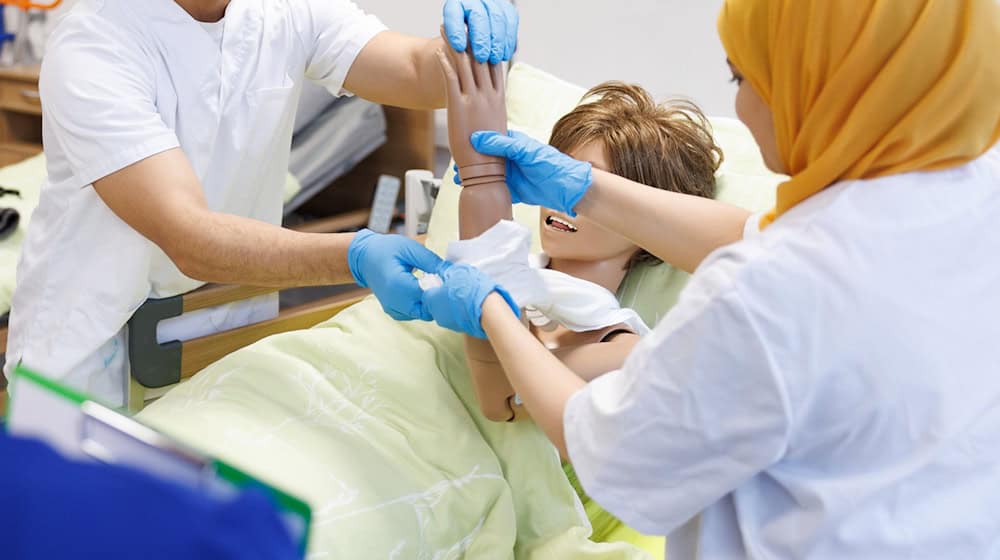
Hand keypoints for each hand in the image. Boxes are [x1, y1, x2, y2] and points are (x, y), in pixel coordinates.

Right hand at [348, 230, 443, 320]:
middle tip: (440, 281)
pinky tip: (421, 290)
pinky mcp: (394, 312)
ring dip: (430, 302)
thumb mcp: (410, 248)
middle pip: (427, 310)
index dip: (441, 289)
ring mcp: (393, 309)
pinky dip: (421, 305)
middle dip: (437, 298)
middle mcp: (394, 301)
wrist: (364, 258)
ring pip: (422, 314)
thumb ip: (431, 261)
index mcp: (397, 284)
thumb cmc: (386, 250)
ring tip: (430, 284)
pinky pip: (414, 314)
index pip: (428, 296)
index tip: (447, 278)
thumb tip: (452, 272)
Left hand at [421, 261, 518, 337]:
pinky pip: (457, 318)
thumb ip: (446, 272)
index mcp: (431, 300)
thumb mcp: (457, 271)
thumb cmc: (470, 290)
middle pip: (435, 303)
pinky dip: (461, 312)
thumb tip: (443, 272)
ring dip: (453, 304)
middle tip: (456, 288)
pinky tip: (471, 305)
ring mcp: (449, 324)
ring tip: (466, 296)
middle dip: (443, 296)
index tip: (443, 282)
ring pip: (446, 312)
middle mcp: (436, 314)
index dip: (434, 287)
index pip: (425, 294)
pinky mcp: (460, 329)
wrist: (487, 311)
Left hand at [436, 30, 506, 183]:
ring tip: (448, 30)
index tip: (482, 34)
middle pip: (480, 59)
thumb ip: (493, 113)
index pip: (495, 67)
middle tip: (464, 24)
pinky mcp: (459, 106)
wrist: (487, 170)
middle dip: (471, 39)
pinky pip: (451, 79)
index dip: (488, 48)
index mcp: (499, 100)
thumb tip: (489, 112)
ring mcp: (474, 100)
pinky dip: (445, 64)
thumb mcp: (497, 129)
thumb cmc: (492, 155)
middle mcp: (489, 96)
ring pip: (465, 64)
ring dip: (455, 45)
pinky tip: (439, 52)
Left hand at [443, 0, 518, 63]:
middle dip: (481, 39)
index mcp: (455, 5)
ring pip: (498, 17)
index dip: (456, 30)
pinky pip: (511, 21)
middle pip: (478, 16)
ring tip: (495, 59)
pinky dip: (509, 40)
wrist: (476, 31)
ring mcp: (491, 3)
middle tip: (481, 58)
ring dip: (498, 42)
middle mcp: (473, 1)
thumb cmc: (462, 38)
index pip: (453, 14)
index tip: (459, 47)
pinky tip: (505, 54)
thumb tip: (461, 53)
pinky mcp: (506, 8)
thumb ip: (455, 45)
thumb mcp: (454, 41)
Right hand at [469, 130, 593, 216]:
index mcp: (512, 143)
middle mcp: (508, 158)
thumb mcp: (525, 151)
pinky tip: (470, 189)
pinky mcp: (510, 189)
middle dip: (469, 161)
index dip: (474, 140)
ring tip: (458, 177)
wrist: (565, 189)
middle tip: (456, 163)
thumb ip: (502, 144)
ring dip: (472, 176)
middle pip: (483, 158)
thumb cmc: (550, 164)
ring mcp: (508, 174)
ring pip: (485, 174)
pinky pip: (491, 188)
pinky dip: (480, 189)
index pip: (488, 138)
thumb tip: (477, 139)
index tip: (459, 142)